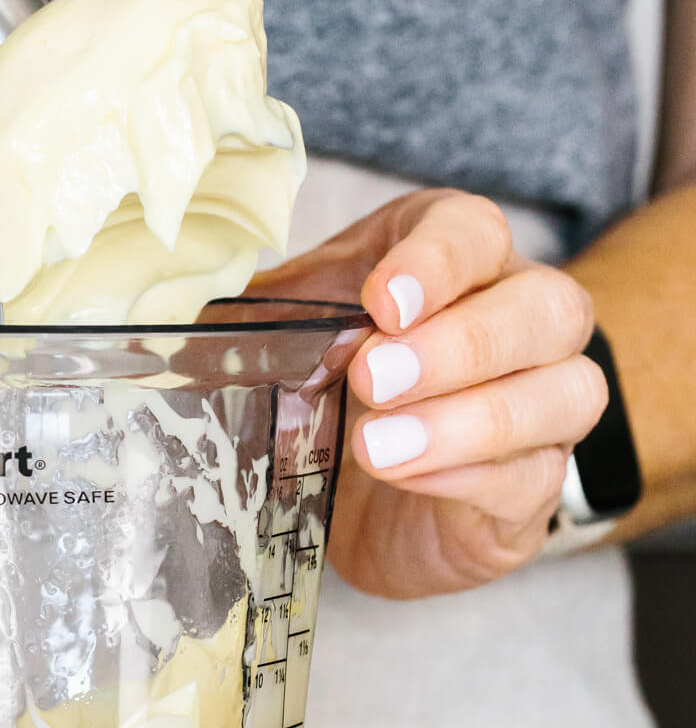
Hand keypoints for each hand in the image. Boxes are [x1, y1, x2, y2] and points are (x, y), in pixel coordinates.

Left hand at [251, 190, 607, 597]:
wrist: (365, 495)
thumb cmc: (330, 389)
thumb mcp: (283, 332)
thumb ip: (251, 310)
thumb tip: (166, 305)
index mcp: (454, 256)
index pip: (475, 232)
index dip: (437, 262)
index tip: (384, 300)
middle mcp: (520, 318)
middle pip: (546, 308)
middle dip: (460, 344)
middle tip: (373, 377)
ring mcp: (543, 404)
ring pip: (562, 392)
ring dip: (468, 420)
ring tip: (376, 446)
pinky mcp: (533, 486)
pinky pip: (533, 476)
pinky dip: (468, 476)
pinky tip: (405, 479)